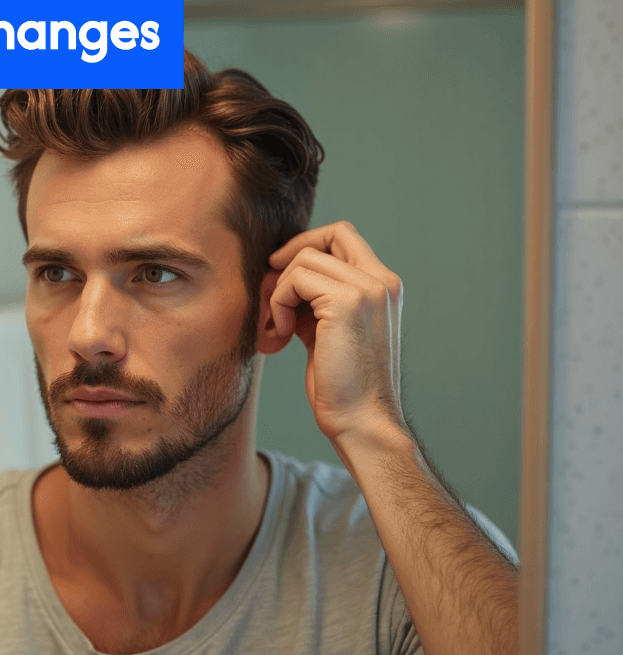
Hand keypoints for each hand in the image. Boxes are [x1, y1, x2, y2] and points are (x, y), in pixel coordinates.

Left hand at [267, 221, 405, 447]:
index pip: (342, 235)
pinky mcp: (349, 302)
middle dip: (288, 261)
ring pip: (303, 260)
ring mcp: (369, 289)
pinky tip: (282, 336)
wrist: (360, 420)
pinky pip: (295, 279)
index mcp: (382, 286)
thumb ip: (315, 297)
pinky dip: (278, 304)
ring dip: (278, 293)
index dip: (305, 244)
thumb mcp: (326, 329)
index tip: (280, 274)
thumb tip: (279, 270)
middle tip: (271, 299)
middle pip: (326, 236)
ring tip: (278, 329)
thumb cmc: (340, 383)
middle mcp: (382, 281)